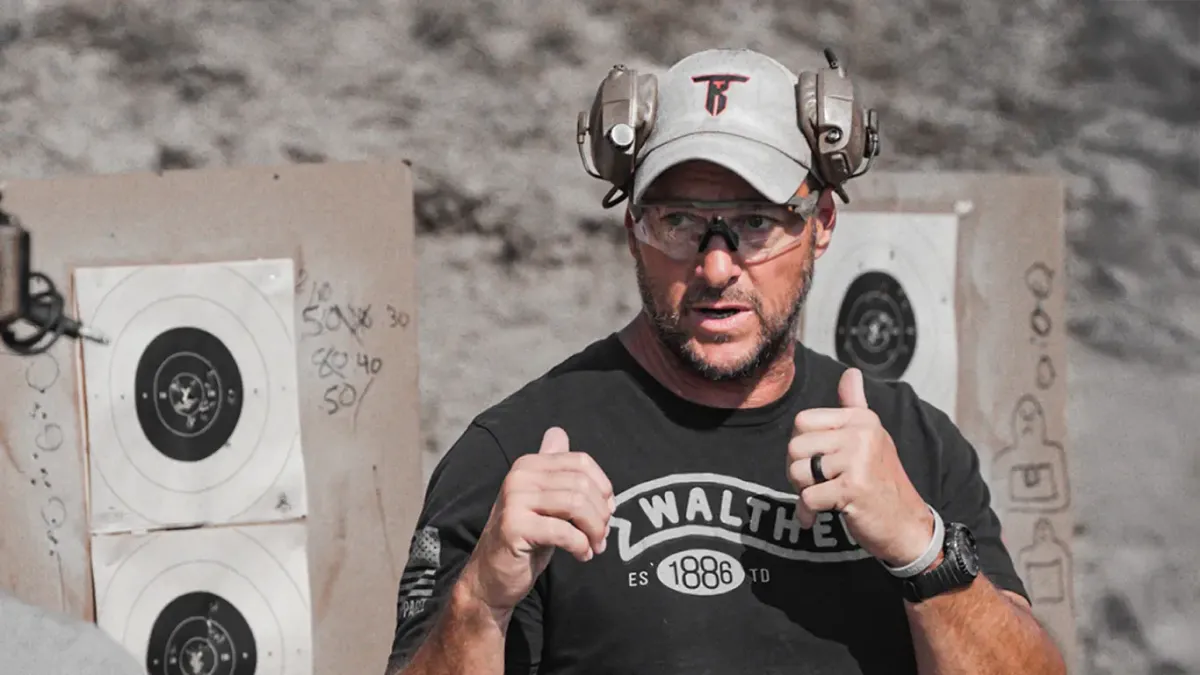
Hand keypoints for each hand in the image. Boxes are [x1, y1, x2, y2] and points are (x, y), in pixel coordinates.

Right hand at [459, 427, 613, 617]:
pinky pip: (564, 531)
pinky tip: (583, 555)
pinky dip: (581, 546)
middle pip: (582, 484)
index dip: (603, 487)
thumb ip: (553, 468)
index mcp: (528, 465)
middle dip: (601, 513)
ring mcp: (514, 501)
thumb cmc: (525, 537)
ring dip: (594, 531)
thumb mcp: (542, 499)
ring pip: (576, 505)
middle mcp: (519, 476)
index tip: (608, 511)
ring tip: (594, 546)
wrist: (492, 576)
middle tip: (602, 536)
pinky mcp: (514, 527)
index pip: (581, 462)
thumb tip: (558, 432)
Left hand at [785, 368, 934, 567]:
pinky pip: (807, 497)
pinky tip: (817, 518)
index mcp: (861, 419)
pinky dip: (807, 513)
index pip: (802, 421)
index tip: (817, 462)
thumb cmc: (880, 482)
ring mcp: (858, 460)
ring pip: (798, 472)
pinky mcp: (853, 488)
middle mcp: (861, 434)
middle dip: (798, 471)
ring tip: (822, 498)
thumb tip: (851, 372)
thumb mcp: (871, 438)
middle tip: (818, 485)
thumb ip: (855, 405)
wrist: (906, 525)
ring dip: (802, 492)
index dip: (801, 446)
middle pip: (795, 447)